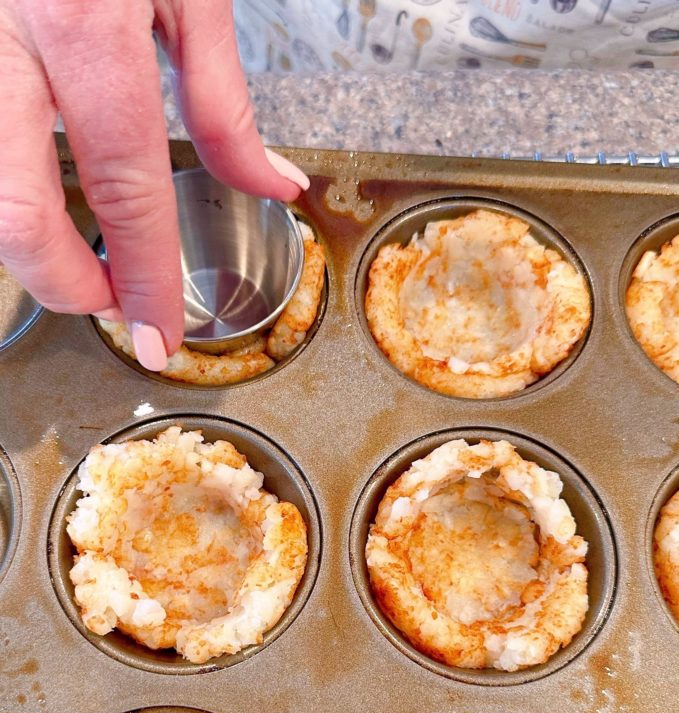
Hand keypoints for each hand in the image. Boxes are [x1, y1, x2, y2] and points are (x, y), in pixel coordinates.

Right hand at [0, 0, 308, 369]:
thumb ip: (224, 103)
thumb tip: (272, 185)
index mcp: (82, 23)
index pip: (122, 184)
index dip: (142, 275)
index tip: (158, 335)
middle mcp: (3, 37)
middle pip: (15, 210)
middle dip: (67, 284)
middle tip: (112, 302)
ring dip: (31, 247)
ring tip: (83, 255)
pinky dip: (9, 190)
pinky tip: (42, 190)